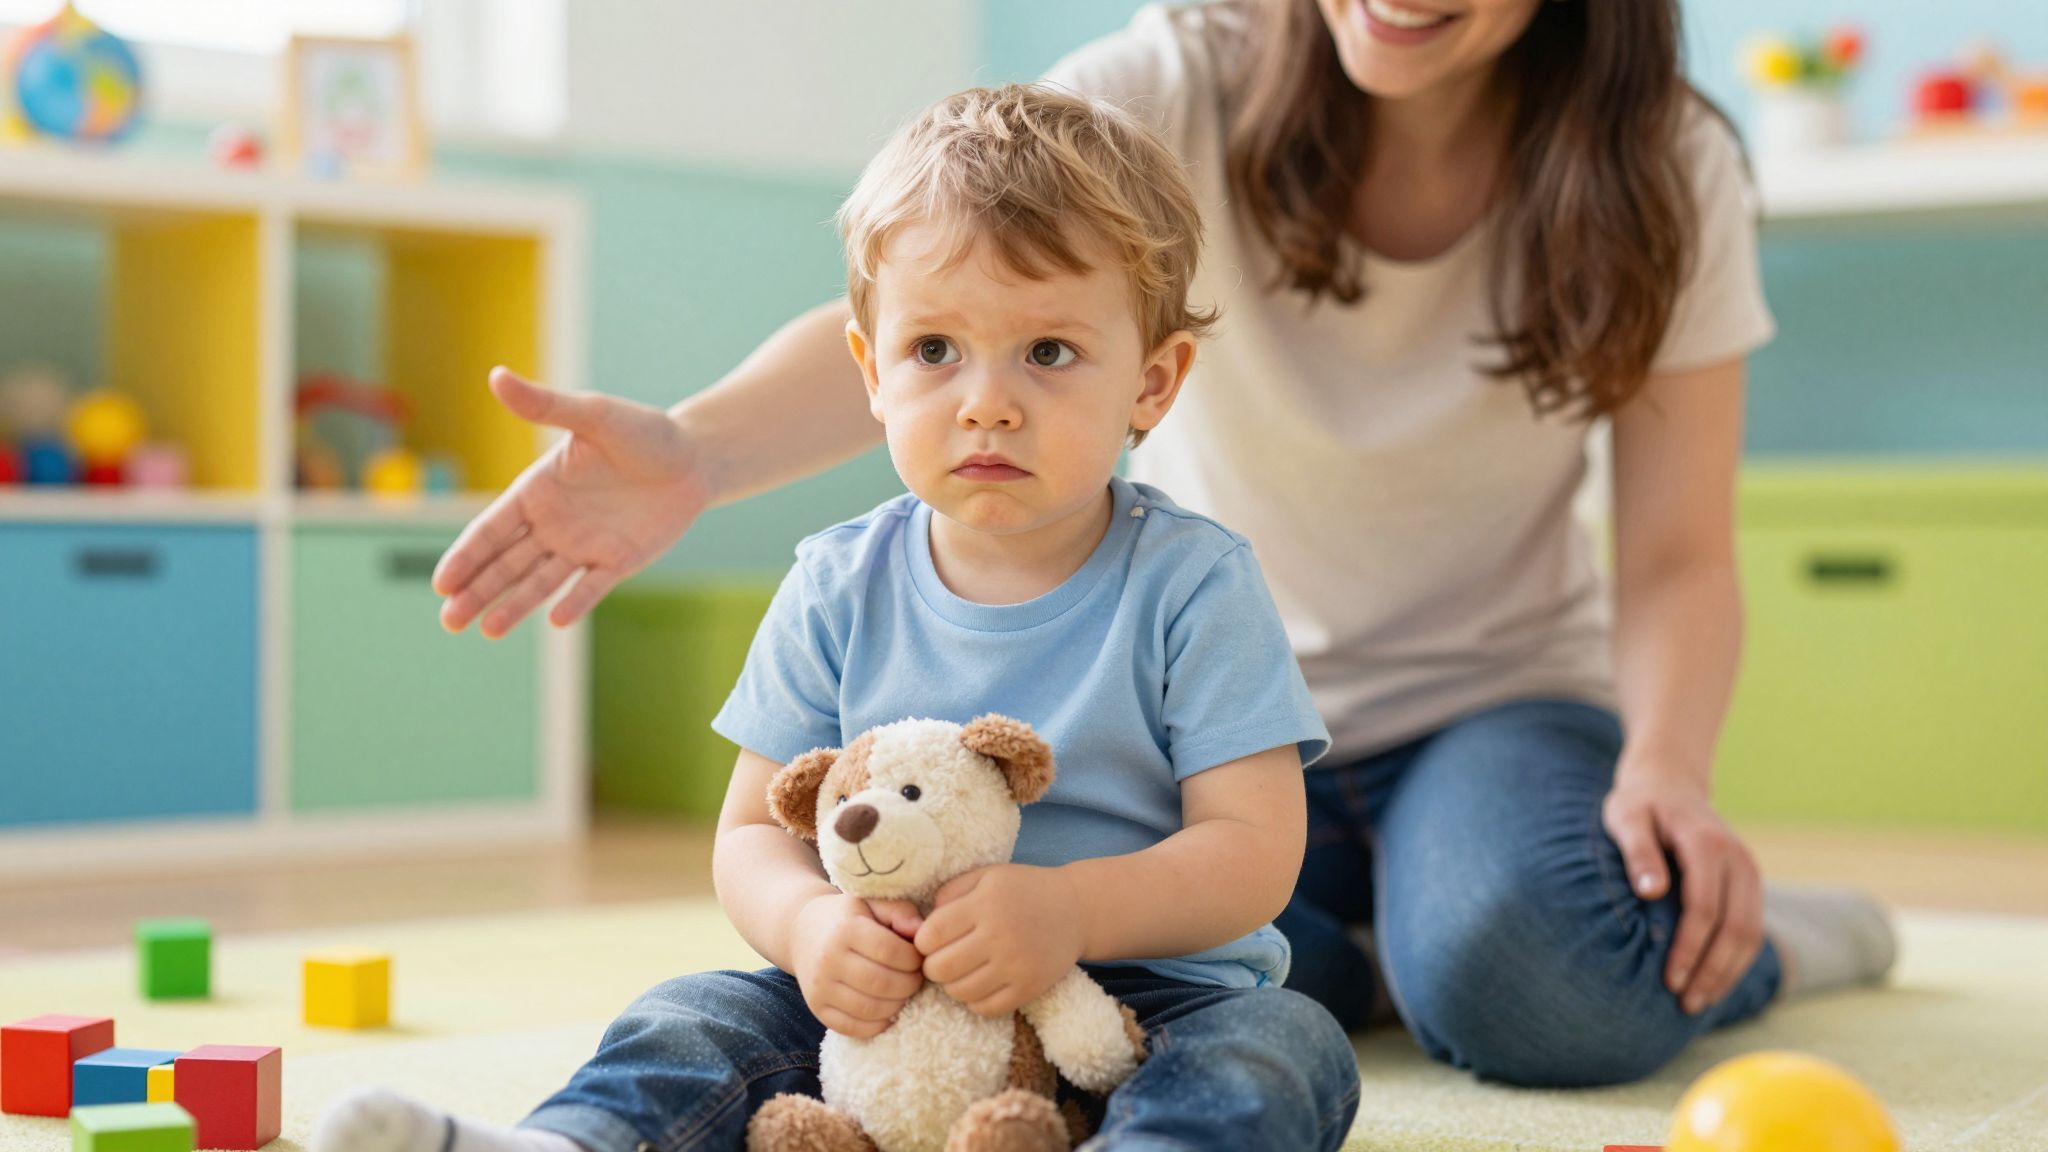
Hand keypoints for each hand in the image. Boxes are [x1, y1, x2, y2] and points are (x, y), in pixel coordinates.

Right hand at [433, 367, 709, 638]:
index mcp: (538, 490)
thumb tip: (496, 376)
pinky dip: (575, 602)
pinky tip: (555, 619)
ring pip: (539, 581)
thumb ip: (545, 406)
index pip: (492, 528)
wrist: (694, 457)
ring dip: (513, 605)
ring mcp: (584, 546)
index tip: (442, 581)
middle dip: (476, 590)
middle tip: (448, 620)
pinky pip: (591, 587)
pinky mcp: (618, 562)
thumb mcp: (593, 416)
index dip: (467, 555)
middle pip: (506, 563)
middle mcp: (554, 523)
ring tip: (485, 629)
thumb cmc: (642, 431)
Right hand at [788, 893, 925, 1038]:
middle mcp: (828, 959)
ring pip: (869, 1009)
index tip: (918, 958)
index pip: (889, 951)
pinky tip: (886, 1010)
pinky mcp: (817, 1008)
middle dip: (909, 985)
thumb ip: (900, 912)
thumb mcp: (872, 903)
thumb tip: (921, 931)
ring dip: (897, 1005)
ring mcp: (820, 987)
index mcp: (845, 929)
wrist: (802, 932)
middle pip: (882, 983)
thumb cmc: (848, 918)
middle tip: (915, 978)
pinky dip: (877, 1025)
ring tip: (902, 993)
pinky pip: (852, 1028)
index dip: (913, 959)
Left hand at [914, 864, 1085, 1017]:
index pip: (931, 935)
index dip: (923, 941)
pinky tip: (981, 983)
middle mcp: (1000, 936)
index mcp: (985, 904)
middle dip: (934, 965)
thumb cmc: (1022, 891)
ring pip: (959, 993)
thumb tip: (920, 926)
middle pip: (940, 969)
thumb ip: (949, 893)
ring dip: (953, 984)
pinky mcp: (1029, 988)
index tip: (932, 939)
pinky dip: (975, 1001)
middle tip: (945, 957)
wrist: (1075, 910)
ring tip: (963, 970)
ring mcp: (1016, 965)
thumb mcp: (986, 877)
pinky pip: (985, 1009)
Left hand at [1603, 763, 1763, 1015]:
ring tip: (1699, 1002)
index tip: (1669, 980)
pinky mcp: (1748, 885)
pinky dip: (1736, 960)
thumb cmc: (1640, 804)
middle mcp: (1738, 860)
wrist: (1670, 781)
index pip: (1705, 908)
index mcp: (1708, 844)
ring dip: (1728, 972)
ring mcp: (1749, 872)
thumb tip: (1651, 893)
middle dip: (1713, 971)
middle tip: (1685, 1004)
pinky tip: (1712, 982)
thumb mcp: (1627, 818)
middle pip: (1737, 928)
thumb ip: (1638, 852)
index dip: (1689, 948)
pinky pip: (1751, 929)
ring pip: (1752, 934)